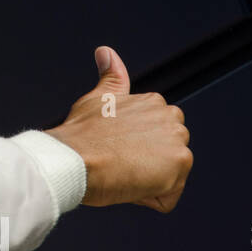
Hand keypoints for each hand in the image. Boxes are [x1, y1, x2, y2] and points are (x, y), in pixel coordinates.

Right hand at [45, 46, 191, 211]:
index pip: (155, 137)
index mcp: (154, 103)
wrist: (73, 159)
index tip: (112, 148)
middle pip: (165, 156)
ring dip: (145, 182)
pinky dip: (146, 199)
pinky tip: (127, 186)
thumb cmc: (80, 134)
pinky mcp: (178, 167)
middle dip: (145, 165)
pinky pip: (166, 198)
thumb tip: (106, 51)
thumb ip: (111, 74)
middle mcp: (171, 118)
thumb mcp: (97, 98)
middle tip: (116, 161)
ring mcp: (177, 142)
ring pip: (166, 177)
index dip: (131, 149)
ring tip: (120, 173)